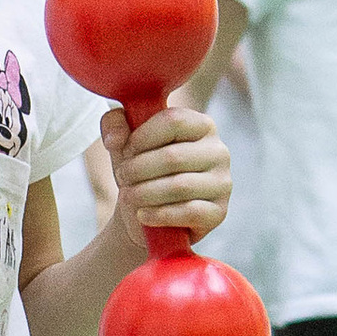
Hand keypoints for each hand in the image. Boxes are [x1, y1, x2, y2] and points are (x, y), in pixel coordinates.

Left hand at [104, 102, 231, 245]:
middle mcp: (218, 151)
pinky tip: (143, 214)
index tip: (126, 149)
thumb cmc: (140, 172)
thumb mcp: (123, 144)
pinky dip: (159, 214)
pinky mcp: (218, 212)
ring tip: (129, 196)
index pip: (174, 121)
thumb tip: (115, 138)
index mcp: (201, 125)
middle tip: (123, 176)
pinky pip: (189, 212)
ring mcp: (222, 182)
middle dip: (138, 169)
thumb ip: (114, 124)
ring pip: (180, 186)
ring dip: (145, 193)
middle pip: (174, 157)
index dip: (142, 137)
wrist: (146, 213)